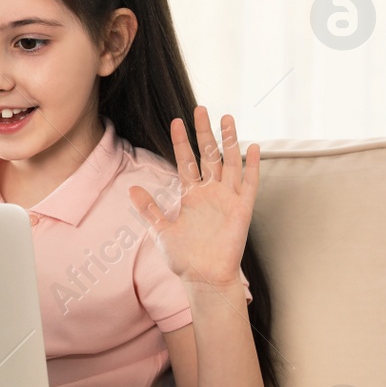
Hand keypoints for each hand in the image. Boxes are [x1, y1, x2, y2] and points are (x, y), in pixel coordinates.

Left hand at [127, 106, 259, 288]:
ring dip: (229, 141)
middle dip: (205, 132)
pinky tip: (253, 147)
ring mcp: (228, 199)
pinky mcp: (242, 210)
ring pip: (230, 162)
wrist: (204, 278)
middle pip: (209, 155)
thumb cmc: (184, 257)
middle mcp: (210, 192)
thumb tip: (132, 188)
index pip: (186, 161)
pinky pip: (249, 184)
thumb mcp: (161, 230)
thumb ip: (149, 208)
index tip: (177, 120)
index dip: (182, 141)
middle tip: (201, 109)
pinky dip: (252, 166)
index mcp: (191, 195)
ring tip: (227, 118)